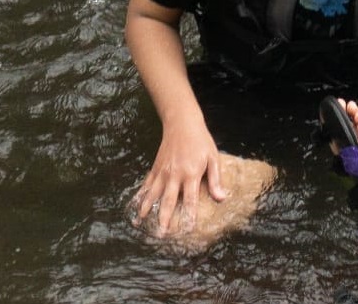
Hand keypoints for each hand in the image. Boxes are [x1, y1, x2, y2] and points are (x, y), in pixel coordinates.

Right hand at [131, 118, 225, 236]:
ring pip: (153, 194)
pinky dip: (141, 197)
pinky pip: (147, 185)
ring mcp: (162, 172)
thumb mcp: (213, 157)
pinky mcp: (155, 168)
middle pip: (168, 200)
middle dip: (164, 219)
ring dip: (147, 210)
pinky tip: (136, 207)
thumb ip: (216, 179)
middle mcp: (175, 174)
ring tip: (141, 224)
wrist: (182, 122)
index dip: (189, 216)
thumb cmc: (201, 140)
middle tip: (160, 235)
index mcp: (191, 173)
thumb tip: (221, 199)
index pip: (190, 199)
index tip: (187, 231)